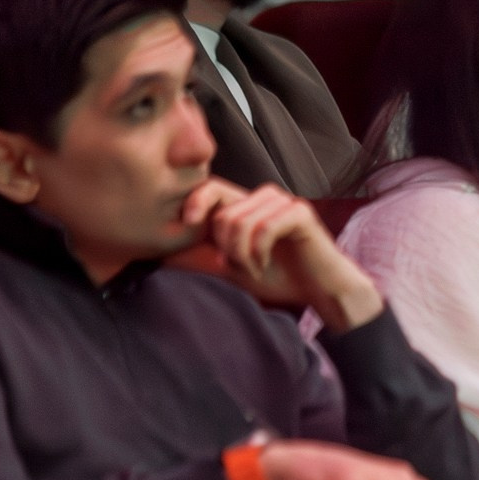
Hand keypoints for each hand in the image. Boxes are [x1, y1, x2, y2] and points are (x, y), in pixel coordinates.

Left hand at [180, 180, 382, 331]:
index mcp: (247, 206)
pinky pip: (265, 227)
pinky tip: (267, 264)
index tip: (187, 223)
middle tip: (241, 266)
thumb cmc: (278, 278)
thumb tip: (159, 252)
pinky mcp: (300, 213)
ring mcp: (283, 203)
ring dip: (243, 254)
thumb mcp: (229, 269)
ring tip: (255, 268)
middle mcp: (264, 198)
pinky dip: (260, 252)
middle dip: (226, 247)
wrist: (320, 291)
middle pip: (223, 212)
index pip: (212, 188)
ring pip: (241, 220)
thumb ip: (199, 256)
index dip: (195, 201)